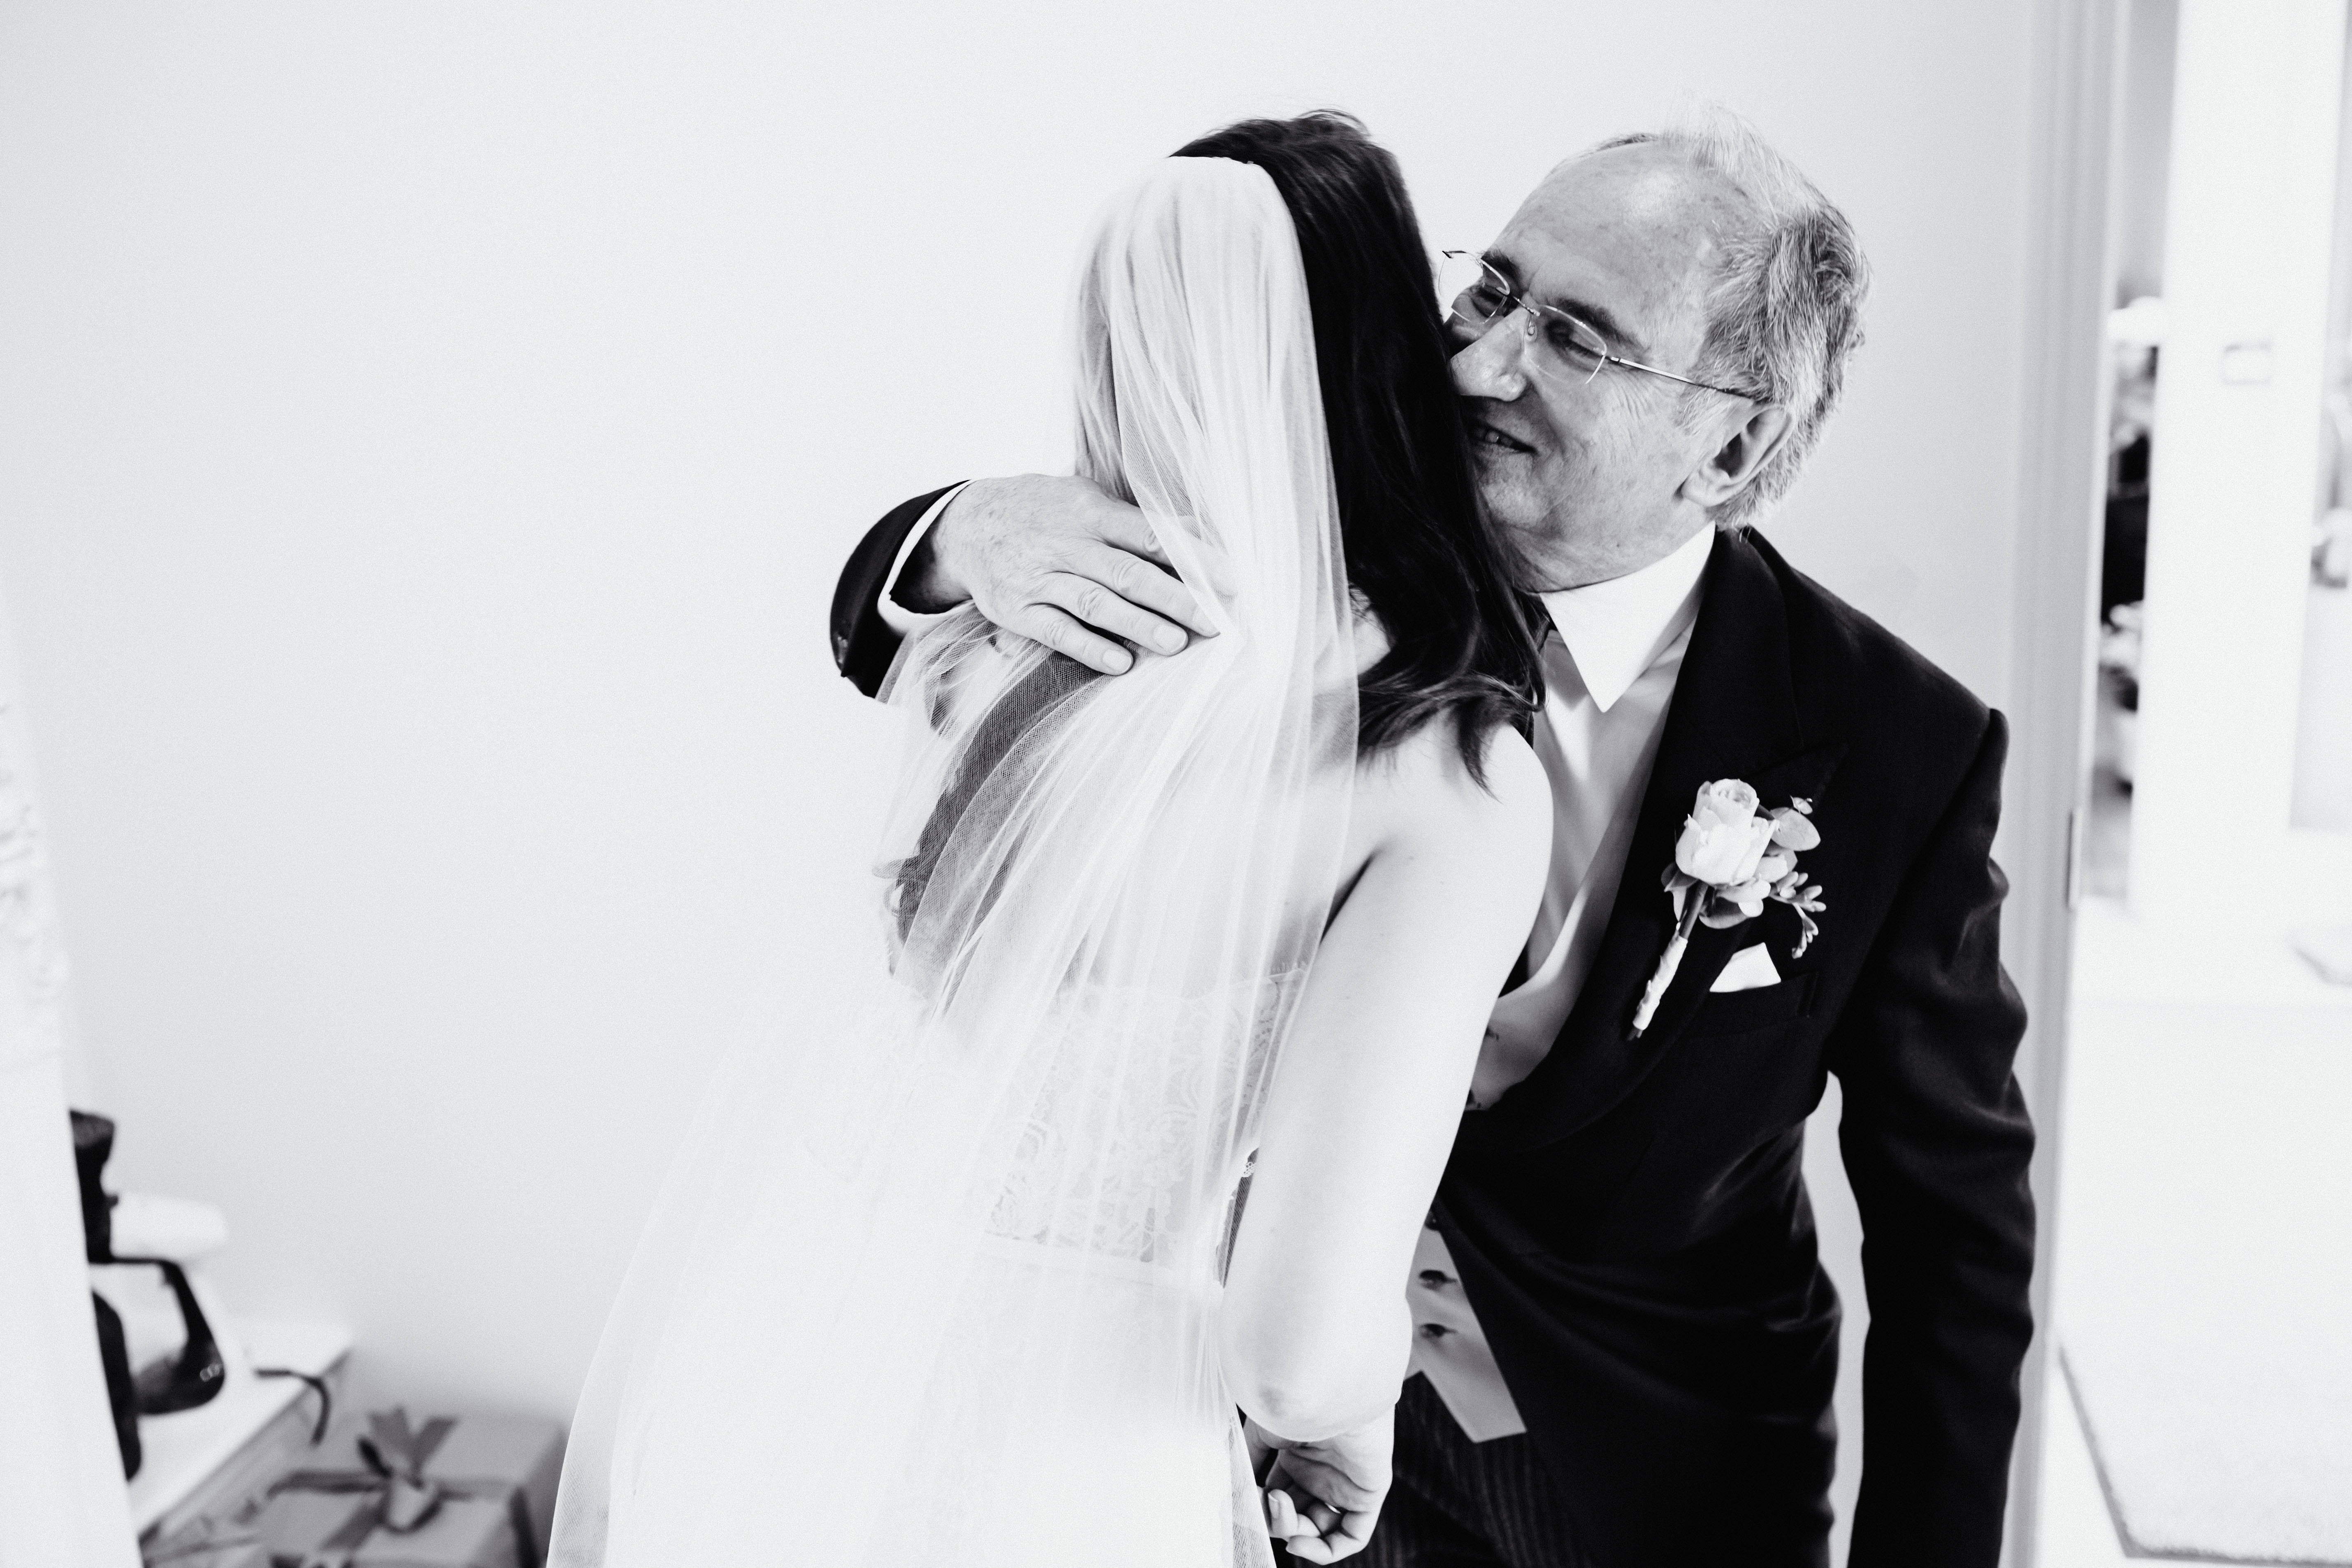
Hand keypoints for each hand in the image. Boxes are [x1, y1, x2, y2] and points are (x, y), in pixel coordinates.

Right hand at [904, 474, 1217, 674]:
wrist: (967, 524)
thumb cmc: (1044, 512)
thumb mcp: (1085, 499)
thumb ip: (1136, 520)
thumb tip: (1197, 534)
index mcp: (1089, 511)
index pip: (1148, 534)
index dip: (1191, 558)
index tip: (1231, 580)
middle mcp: (1065, 543)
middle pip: (1127, 572)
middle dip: (1175, 597)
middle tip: (1216, 621)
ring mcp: (1039, 577)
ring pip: (1094, 603)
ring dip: (1138, 625)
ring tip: (1177, 643)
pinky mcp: (1017, 609)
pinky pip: (1056, 631)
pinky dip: (1088, 648)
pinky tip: (1121, 664)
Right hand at [1246, 1413, 1392, 1563]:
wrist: (1327, 1385)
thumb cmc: (1294, 1400)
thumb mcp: (1260, 1432)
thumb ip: (1247, 1463)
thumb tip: (1232, 1496)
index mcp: (1297, 1453)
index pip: (1277, 1495)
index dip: (1258, 1507)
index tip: (1238, 1505)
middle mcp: (1321, 1470)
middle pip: (1295, 1514)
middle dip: (1272, 1517)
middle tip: (1264, 1500)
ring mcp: (1344, 1483)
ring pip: (1318, 1528)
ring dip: (1292, 1530)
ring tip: (1279, 1507)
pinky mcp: (1368, 1492)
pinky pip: (1352, 1535)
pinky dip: (1324, 1550)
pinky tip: (1298, 1542)